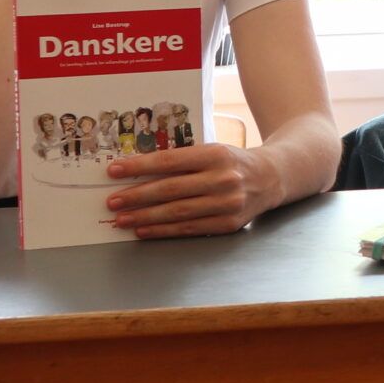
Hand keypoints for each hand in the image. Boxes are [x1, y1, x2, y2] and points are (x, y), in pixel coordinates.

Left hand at [102, 143, 279, 238]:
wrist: (271, 177)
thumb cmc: (231, 162)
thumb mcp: (211, 151)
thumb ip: (181, 160)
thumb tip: (136, 172)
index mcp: (216, 154)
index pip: (170, 161)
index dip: (139, 167)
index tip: (114, 171)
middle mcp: (224, 179)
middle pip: (171, 190)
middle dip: (137, 196)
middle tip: (112, 201)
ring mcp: (228, 203)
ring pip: (178, 212)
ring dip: (145, 217)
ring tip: (121, 219)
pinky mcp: (229, 224)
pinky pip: (189, 229)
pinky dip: (163, 231)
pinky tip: (143, 230)